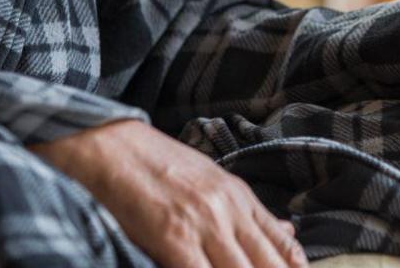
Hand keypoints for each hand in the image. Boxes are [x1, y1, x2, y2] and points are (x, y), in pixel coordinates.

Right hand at [30, 119, 305, 267]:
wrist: (109, 143)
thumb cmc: (157, 164)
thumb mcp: (213, 180)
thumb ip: (249, 211)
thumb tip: (290, 231)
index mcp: (240, 197)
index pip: (283, 246)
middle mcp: (229, 210)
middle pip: (267, 265)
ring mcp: (203, 223)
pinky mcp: (173, 237)